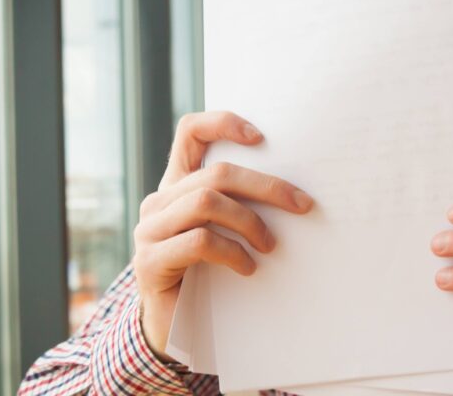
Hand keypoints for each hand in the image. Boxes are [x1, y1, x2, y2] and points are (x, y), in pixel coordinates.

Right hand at [133, 111, 313, 360]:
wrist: (169, 329)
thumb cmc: (206, 277)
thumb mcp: (223, 234)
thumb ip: (238, 208)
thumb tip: (294, 194)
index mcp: (177, 186)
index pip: (190, 133)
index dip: (223, 123)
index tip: (261, 137)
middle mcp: (159, 202)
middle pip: (216, 174)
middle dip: (267, 187)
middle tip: (302, 205)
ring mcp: (150, 231)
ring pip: (207, 202)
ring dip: (250, 222)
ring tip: (271, 245)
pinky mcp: (150, 262)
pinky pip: (199, 241)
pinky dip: (232, 252)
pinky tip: (248, 268)